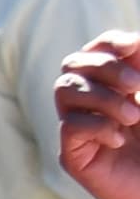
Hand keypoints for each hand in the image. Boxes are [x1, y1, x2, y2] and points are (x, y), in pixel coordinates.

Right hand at [59, 29, 139, 198]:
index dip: (109, 43)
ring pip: (65, 89)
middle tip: (135, 85)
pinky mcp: (73, 154)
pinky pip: (70, 126)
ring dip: (102, 97)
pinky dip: (97, 126)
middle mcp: (91, 103)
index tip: (134, 47)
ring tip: (133, 116)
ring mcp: (78, 127)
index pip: (97, 50)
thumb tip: (135, 44)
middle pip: (74, 64)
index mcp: (114, 85)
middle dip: (105, 67)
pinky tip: (120, 139)